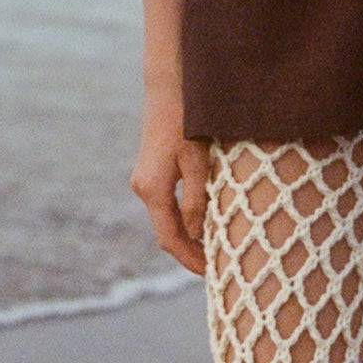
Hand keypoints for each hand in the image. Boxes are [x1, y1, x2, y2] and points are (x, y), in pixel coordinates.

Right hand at [130, 84, 209, 275]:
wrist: (168, 88)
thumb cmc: (187, 122)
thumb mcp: (197, 162)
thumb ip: (197, 199)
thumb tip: (196, 234)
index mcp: (153, 190)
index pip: (170, 239)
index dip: (190, 259)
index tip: (212, 273)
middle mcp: (143, 188)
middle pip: (167, 232)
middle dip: (190, 252)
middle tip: (218, 267)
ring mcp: (145, 180)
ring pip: (167, 219)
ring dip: (188, 236)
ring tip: (215, 249)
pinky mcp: (151, 171)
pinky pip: (166, 205)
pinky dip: (184, 219)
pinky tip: (204, 222)